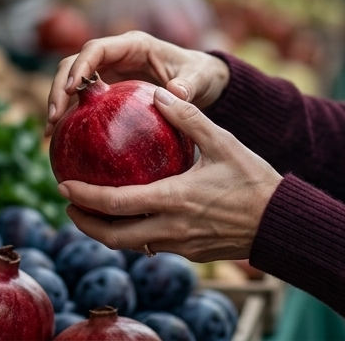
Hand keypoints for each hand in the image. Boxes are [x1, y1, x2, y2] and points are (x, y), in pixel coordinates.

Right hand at [46, 31, 229, 136]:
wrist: (201, 81)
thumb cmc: (201, 74)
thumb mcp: (199, 79)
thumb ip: (189, 85)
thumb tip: (175, 93)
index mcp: (134, 45)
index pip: (96, 49)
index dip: (79, 66)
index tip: (70, 89)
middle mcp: (116, 54)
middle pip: (75, 63)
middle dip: (59, 87)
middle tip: (54, 118)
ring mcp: (109, 71)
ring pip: (72, 80)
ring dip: (58, 102)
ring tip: (50, 132)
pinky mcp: (107, 88)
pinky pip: (82, 99)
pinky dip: (70, 115)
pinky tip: (62, 140)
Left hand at [60, 87, 281, 261]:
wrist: (281, 223)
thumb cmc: (254, 180)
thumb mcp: (223, 142)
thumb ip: (189, 117)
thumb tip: (158, 92)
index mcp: (173, 200)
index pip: (115, 204)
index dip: (84, 198)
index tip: (63, 185)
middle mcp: (171, 228)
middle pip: (113, 237)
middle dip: (85, 224)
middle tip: (68, 204)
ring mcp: (181, 245)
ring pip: (132, 245)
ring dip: (108, 231)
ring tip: (94, 211)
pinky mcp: (191, 253)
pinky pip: (153, 245)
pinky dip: (134, 234)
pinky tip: (134, 216)